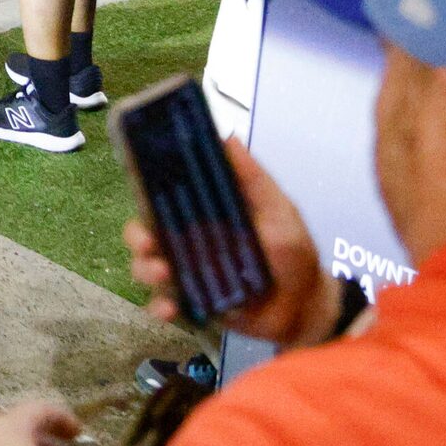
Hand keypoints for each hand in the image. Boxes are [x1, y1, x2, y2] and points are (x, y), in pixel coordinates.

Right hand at [126, 138, 336, 348]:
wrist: (307, 307)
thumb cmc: (294, 254)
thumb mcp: (280, 211)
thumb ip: (254, 178)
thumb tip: (227, 137)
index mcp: (205, 214)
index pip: (165, 196)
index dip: (147, 190)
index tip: (142, 186)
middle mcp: (189, 241)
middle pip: (146, 231)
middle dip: (138, 236)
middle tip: (148, 242)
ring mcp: (188, 273)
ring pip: (147, 267)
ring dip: (146, 269)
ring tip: (163, 275)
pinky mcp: (192, 304)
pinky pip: (164, 304)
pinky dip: (159, 306)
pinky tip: (170, 308)